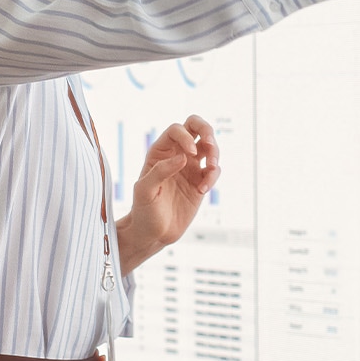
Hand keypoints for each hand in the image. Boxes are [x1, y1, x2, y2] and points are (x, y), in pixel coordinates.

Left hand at [115, 115, 219, 271]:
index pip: (177, 130)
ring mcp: (190, 167)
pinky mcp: (201, 181)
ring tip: (211, 171)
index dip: (186, 137)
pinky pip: (214, 170)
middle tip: (210, 147)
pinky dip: (213, 177)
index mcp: (160, 152)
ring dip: (216, 155)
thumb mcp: (144, 190)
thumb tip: (183, 157)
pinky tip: (203, 190)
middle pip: (196, 127)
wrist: (153, 233)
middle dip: (207, 131)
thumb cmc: (143, 210)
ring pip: (210, 146)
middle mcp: (176, 155)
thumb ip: (160, 171)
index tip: (190, 154)